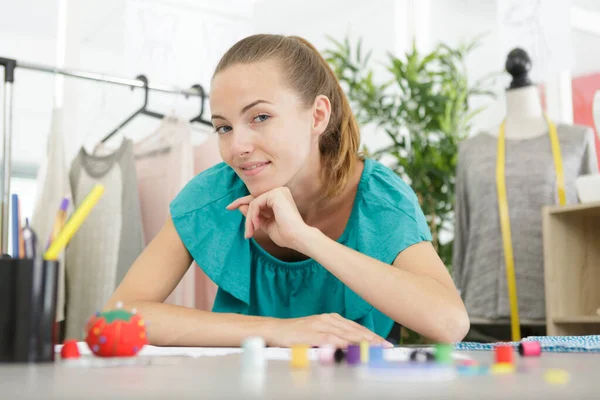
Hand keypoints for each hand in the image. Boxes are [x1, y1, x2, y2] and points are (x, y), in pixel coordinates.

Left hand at [226, 187, 310, 249]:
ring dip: (249, 218)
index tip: (229, 207)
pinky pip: (255, 203)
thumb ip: (255, 215)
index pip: (257, 199)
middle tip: (229, 210)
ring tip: (250, 231)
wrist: (297, 238)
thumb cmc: (286, 235)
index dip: (242, 202)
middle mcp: (279, 192)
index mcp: (279, 198)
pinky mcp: (275, 194)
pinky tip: (257, 226)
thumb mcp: (265, 224)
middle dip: (242, 208)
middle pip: (253, 200)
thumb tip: (241, 206)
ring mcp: (278, 191)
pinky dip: (253, 215)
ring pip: (253, 203)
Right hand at [264, 313, 392, 347]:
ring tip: (375, 347)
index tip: (385, 343)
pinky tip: (351, 347)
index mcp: (331, 319)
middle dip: (372, 338)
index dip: (372, 335)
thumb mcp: (319, 334)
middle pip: (354, 330)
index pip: (356, 328)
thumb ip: (334, 338)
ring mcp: (320, 325)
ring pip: (346, 333)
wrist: (275, 330)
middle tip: (386, 346)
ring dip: (362, 340)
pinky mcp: (311, 333)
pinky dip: (342, 342)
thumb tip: (351, 346)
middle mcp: (328, 319)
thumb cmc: (297, 334)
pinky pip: (330, 338)